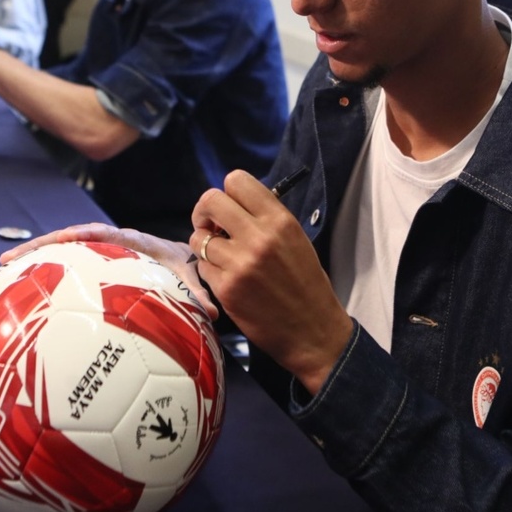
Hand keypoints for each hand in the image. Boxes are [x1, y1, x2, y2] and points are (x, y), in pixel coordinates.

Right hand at [1, 222, 218, 318]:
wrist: (183, 259)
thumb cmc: (184, 266)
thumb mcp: (190, 277)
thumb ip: (198, 293)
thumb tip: (210, 313)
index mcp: (129, 242)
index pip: (100, 233)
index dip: (77, 235)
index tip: (56, 239)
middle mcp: (109, 245)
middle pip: (69, 239)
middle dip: (40, 246)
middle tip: (9, 259)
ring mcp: (98, 255)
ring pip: (63, 252)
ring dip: (35, 257)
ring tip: (3, 269)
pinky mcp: (93, 267)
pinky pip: (66, 267)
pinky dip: (45, 272)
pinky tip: (20, 287)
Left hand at [191, 170, 352, 393]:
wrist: (313, 330)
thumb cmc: (306, 283)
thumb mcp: (294, 239)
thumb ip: (265, 218)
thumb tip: (232, 205)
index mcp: (279, 220)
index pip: (237, 180)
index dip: (227, 192)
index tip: (228, 209)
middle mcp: (258, 236)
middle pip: (210, 200)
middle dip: (205, 212)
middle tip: (211, 227)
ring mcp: (239, 263)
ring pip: (198, 237)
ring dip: (204, 244)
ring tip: (221, 256)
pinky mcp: (226, 289)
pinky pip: (203, 266)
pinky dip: (210, 270)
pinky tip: (227, 278)